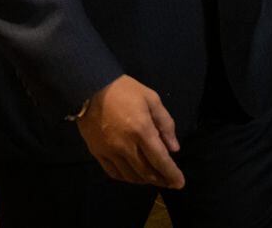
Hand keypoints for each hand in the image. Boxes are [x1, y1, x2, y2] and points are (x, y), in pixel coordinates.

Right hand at [76, 74, 184, 188]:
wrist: (91, 87)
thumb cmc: (125, 90)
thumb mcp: (152, 99)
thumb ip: (165, 124)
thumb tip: (174, 148)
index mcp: (142, 130)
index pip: (160, 159)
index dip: (171, 173)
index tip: (180, 183)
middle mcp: (126, 145)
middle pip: (146, 172)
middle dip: (161, 180)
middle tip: (169, 182)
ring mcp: (110, 151)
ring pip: (130, 175)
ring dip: (144, 181)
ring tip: (154, 179)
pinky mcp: (97, 153)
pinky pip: (114, 173)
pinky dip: (126, 178)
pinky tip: (133, 175)